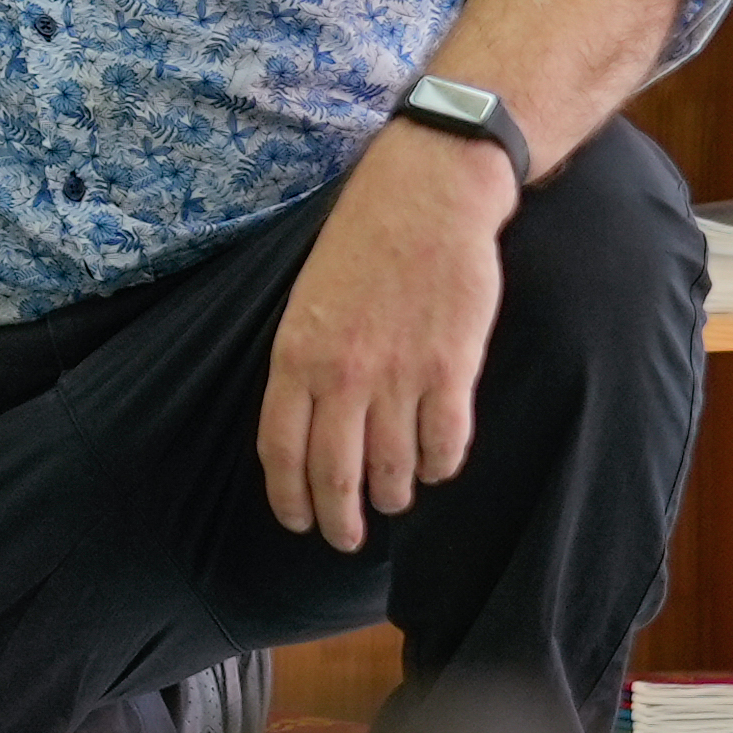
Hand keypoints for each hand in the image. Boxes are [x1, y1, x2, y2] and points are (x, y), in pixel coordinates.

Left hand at [260, 128, 510, 552]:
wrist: (429, 194)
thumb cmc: (364, 239)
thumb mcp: (307, 298)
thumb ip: (304, 363)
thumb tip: (305, 425)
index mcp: (297, 355)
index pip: (281, 452)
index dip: (289, 499)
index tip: (298, 521)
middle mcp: (343, 374)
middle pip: (335, 475)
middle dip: (339, 520)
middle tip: (347, 539)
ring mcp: (398, 375)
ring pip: (392, 470)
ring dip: (393, 496)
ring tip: (395, 498)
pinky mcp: (451, 369)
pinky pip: (445, 445)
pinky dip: (440, 466)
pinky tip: (436, 464)